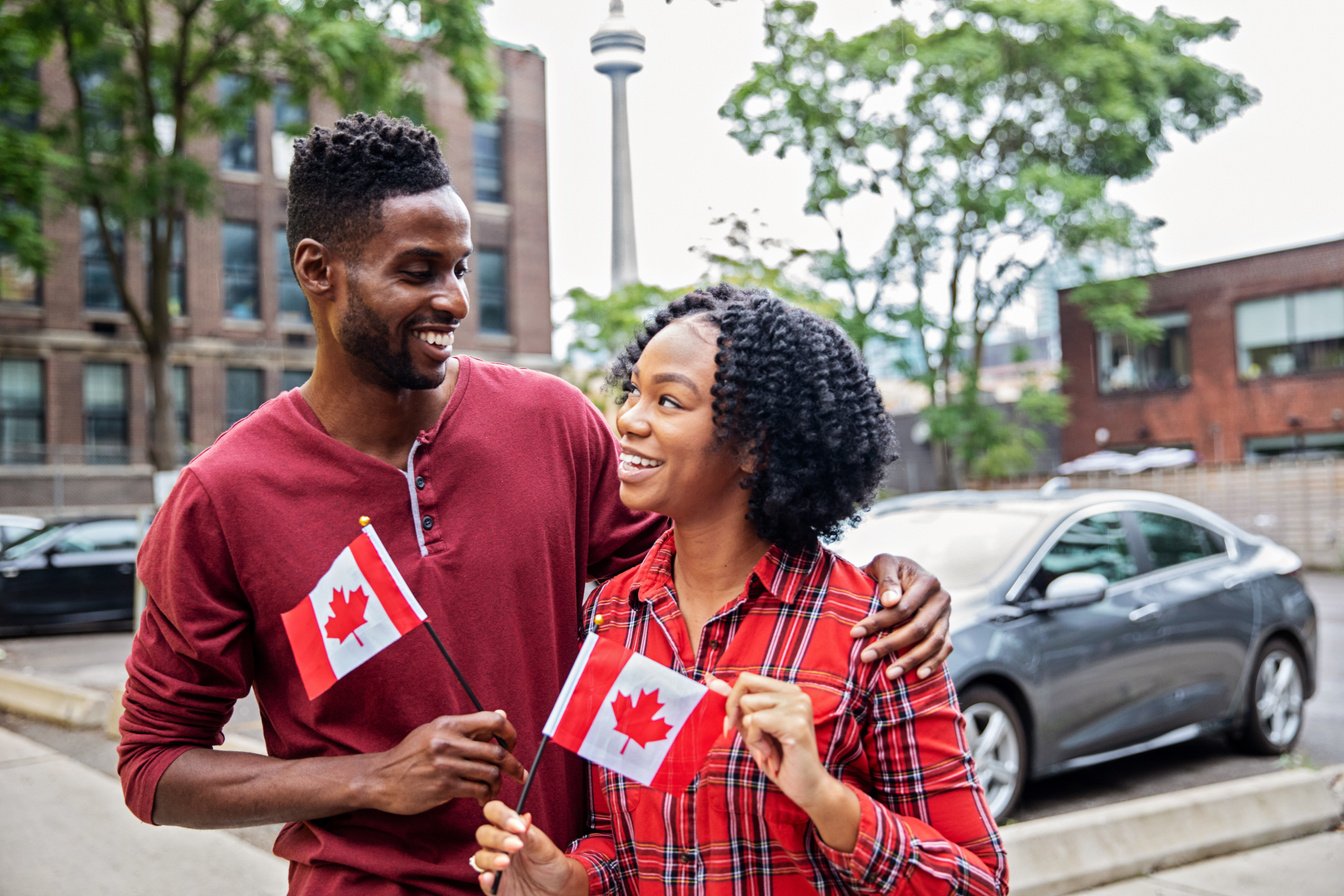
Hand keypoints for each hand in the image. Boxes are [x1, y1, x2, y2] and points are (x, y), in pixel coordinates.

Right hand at [362, 712, 525, 814]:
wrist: (380, 779)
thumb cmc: (411, 754)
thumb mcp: (435, 731)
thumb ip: (469, 727)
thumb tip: (501, 715)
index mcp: (448, 724)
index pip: (492, 720)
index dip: (510, 732)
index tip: (512, 744)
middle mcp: (448, 742)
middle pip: (497, 751)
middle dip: (514, 765)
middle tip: (519, 774)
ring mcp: (446, 765)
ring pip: (490, 773)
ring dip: (498, 783)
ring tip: (495, 788)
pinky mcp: (444, 787)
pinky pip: (478, 790)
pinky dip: (486, 796)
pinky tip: (483, 798)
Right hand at [472, 801, 585, 895]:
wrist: (558, 890)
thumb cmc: (551, 864)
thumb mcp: (546, 849)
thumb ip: (532, 835)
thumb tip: (524, 817)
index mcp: (510, 830)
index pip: (494, 812)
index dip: (502, 816)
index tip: (519, 827)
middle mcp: (498, 846)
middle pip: (483, 834)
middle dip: (498, 838)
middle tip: (516, 846)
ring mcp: (494, 866)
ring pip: (480, 858)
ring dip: (491, 858)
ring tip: (505, 862)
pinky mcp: (494, 886)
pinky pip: (484, 882)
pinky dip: (485, 880)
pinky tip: (490, 878)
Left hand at [708, 673, 828, 805]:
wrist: (808, 787)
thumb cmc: (779, 759)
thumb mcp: (753, 729)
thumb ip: (736, 706)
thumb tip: (709, 680)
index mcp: (789, 691)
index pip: (746, 678)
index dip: (733, 701)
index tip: (735, 725)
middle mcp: (796, 693)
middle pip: (744, 689)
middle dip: (740, 718)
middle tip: (760, 741)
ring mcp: (798, 706)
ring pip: (747, 704)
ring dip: (751, 734)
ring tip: (769, 748)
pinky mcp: (795, 723)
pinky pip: (754, 721)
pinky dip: (756, 742)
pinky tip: (772, 754)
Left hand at [854, 554, 952, 679]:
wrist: (904, 574)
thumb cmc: (889, 570)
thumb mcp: (884, 564)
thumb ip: (887, 578)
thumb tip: (890, 601)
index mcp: (928, 581)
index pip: (903, 608)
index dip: (879, 621)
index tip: (855, 633)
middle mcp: (942, 598)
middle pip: (918, 628)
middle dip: (890, 645)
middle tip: (866, 657)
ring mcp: (946, 616)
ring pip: (933, 643)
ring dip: (911, 660)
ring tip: (889, 674)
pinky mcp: (947, 629)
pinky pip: (944, 649)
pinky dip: (933, 663)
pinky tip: (918, 675)